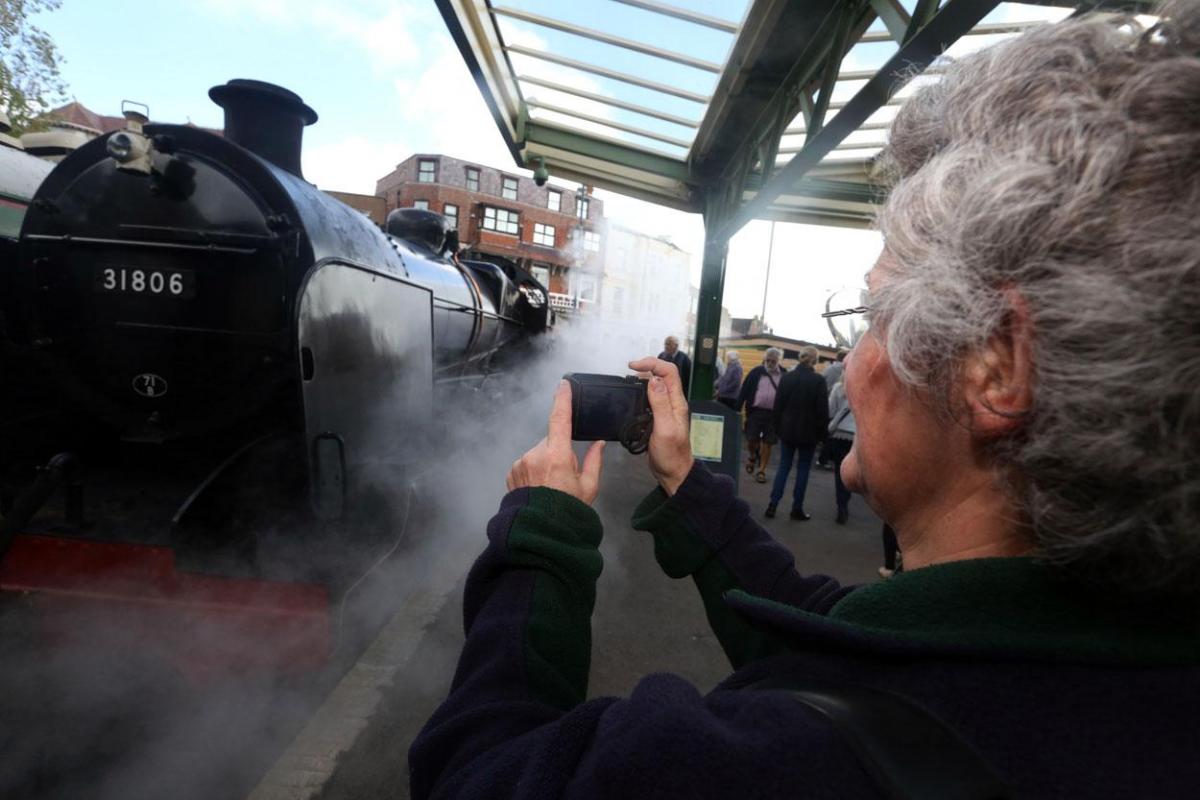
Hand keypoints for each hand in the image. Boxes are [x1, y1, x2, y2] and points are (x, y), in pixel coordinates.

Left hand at [506, 380, 604, 503]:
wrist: (540, 531)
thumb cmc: (566, 511)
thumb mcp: (589, 487)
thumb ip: (594, 461)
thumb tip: (598, 443)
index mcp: (557, 456)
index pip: (560, 419)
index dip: (562, 399)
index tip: (563, 385)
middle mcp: (535, 455)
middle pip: (551, 441)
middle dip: (558, 451)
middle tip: (564, 476)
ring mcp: (521, 463)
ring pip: (538, 453)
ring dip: (545, 462)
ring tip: (550, 485)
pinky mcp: (512, 472)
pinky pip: (526, 463)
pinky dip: (533, 470)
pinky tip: (539, 487)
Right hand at [628, 357, 692, 495]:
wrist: (673, 472)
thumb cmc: (671, 455)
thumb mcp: (665, 428)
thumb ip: (660, 403)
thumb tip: (654, 379)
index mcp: (677, 402)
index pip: (669, 372)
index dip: (652, 363)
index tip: (634, 366)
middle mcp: (673, 402)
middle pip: (663, 374)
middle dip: (647, 366)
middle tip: (630, 369)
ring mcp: (666, 409)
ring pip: (657, 384)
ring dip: (643, 377)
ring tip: (629, 379)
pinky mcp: (658, 416)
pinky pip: (651, 397)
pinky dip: (641, 391)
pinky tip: (633, 396)